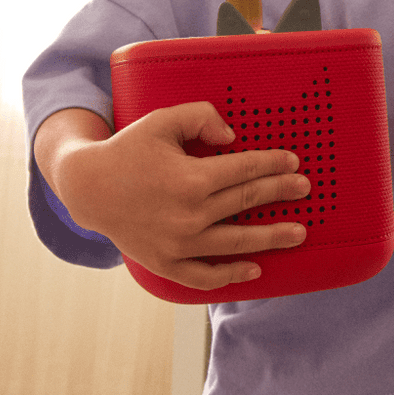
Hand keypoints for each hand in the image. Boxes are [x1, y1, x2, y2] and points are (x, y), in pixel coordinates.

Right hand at [53, 102, 309, 289]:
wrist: (88, 188)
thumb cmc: (129, 150)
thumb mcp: (163, 121)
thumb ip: (201, 118)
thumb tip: (232, 137)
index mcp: (191, 178)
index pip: (244, 169)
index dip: (273, 164)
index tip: (293, 162)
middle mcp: (188, 215)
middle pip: (246, 201)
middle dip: (280, 193)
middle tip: (305, 189)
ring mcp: (178, 244)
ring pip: (235, 243)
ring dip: (270, 237)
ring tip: (299, 233)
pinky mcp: (166, 264)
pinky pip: (204, 276)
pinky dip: (230, 275)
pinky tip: (254, 269)